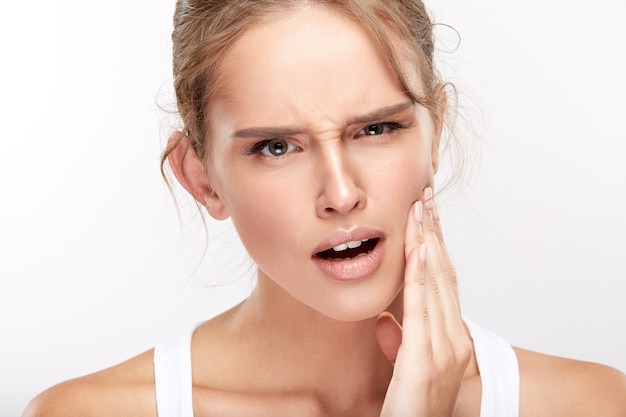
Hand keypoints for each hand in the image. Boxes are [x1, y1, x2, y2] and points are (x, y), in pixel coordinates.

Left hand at [376, 188, 471, 415]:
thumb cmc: (411, 407)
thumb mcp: (405, 370)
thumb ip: (400, 342)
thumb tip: (387, 321)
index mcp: (450, 339)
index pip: (444, 283)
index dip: (436, 246)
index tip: (428, 216)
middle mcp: (453, 340)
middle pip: (443, 275)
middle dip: (433, 233)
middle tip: (426, 197)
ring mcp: (442, 350)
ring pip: (435, 283)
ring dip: (426, 242)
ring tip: (420, 209)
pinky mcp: (424, 361)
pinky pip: (422, 308)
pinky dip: (421, 275)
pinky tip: (419, 249)